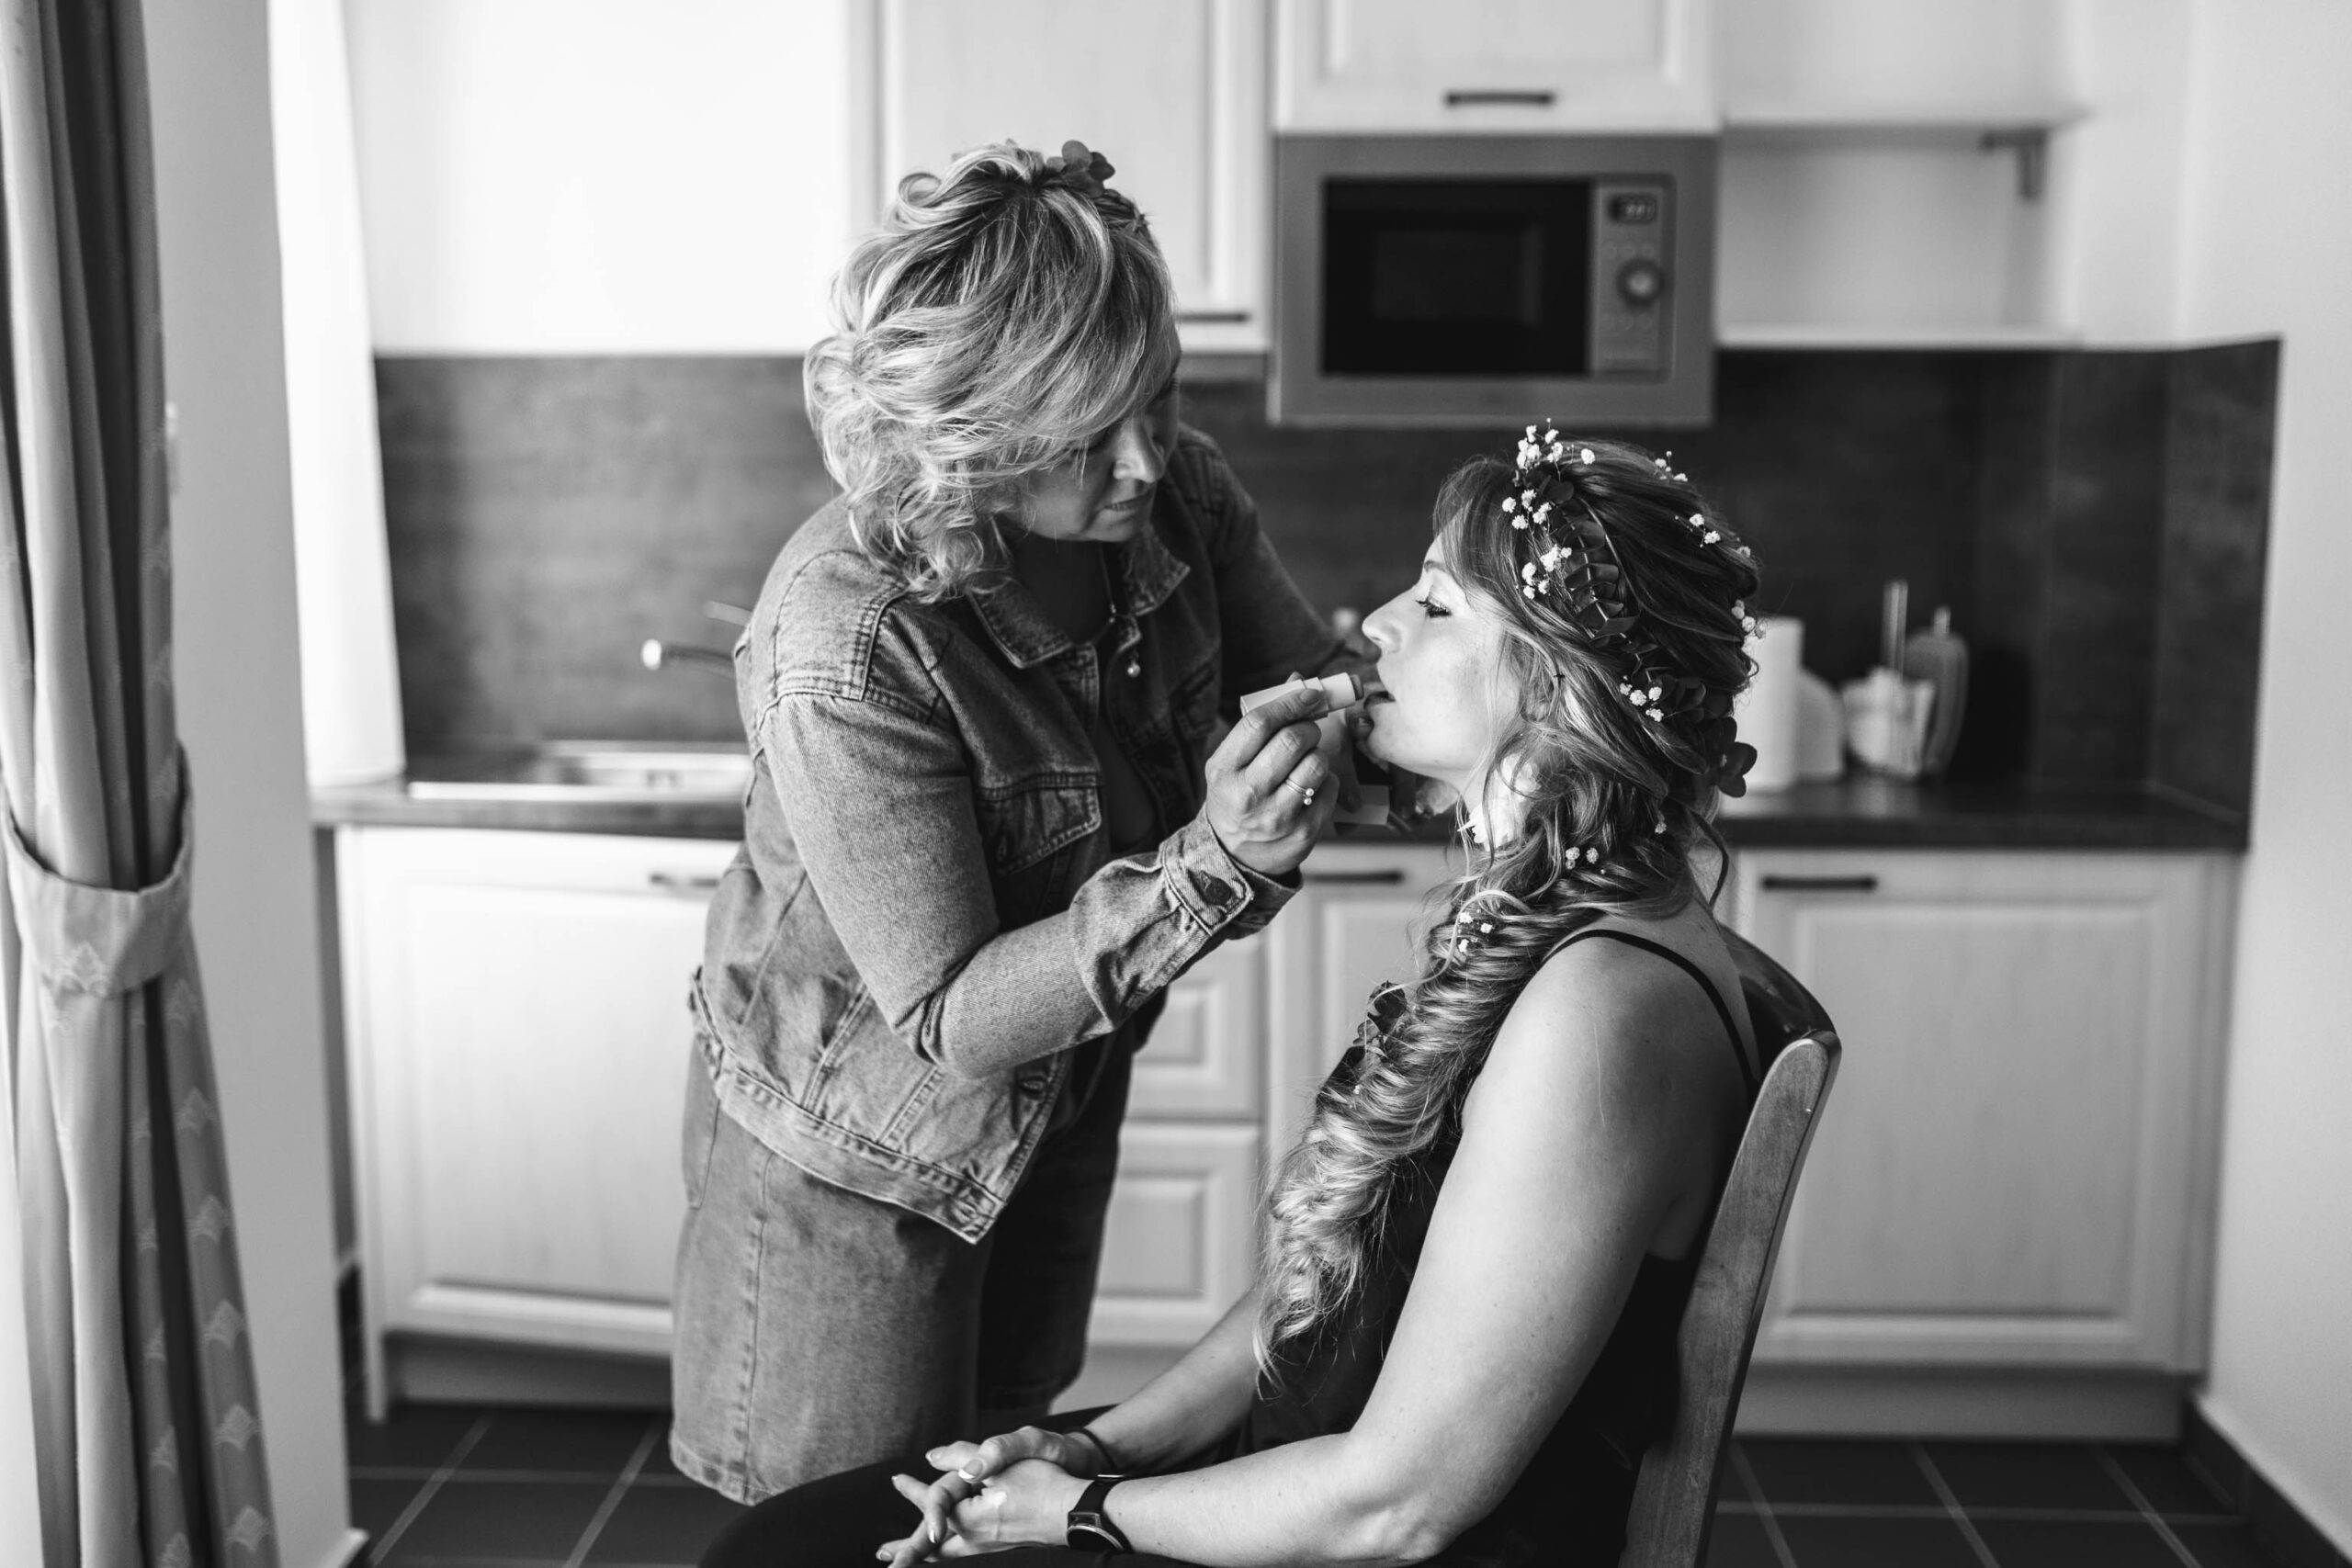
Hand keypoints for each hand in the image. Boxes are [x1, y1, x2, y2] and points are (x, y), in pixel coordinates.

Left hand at [878, 1458, 1087, 1561]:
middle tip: (883, 1552)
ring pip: (947, 1554)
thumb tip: (931, 1456)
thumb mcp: (1002, 1463)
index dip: (913, 1490)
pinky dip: (946, 1552)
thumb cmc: (1044, 1487)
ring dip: (926, 1552)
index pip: (932, 1505)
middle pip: (932, 1546)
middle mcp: (975, 1540)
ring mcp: (990, 1547)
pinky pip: (963, 1553)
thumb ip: (964, 1458)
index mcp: (969, 1519)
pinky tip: (949, 1549)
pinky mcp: (1002, 1546)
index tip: (896, 1479)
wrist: (1077, 1513)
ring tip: (909, 1558)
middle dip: (907, 1546)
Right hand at [1203, 679, 1335, 879]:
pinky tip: (1311, 788)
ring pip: (1316, 764)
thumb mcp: (1233, 762)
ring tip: (1307, 761)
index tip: (1310, 695)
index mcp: (1224, 769)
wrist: (1234, 856)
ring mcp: (1276, 816)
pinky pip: (1330, 788)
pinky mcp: (1304, 832)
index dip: (1290, 702)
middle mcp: (1248, 794)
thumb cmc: (1237, 797)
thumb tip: (1299, 680)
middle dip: (1308, 727)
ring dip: (1319, 754)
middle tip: (1308, 731)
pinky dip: (1327, 780)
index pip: (1259, 722)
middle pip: (1291, 740)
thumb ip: (1262, 723)